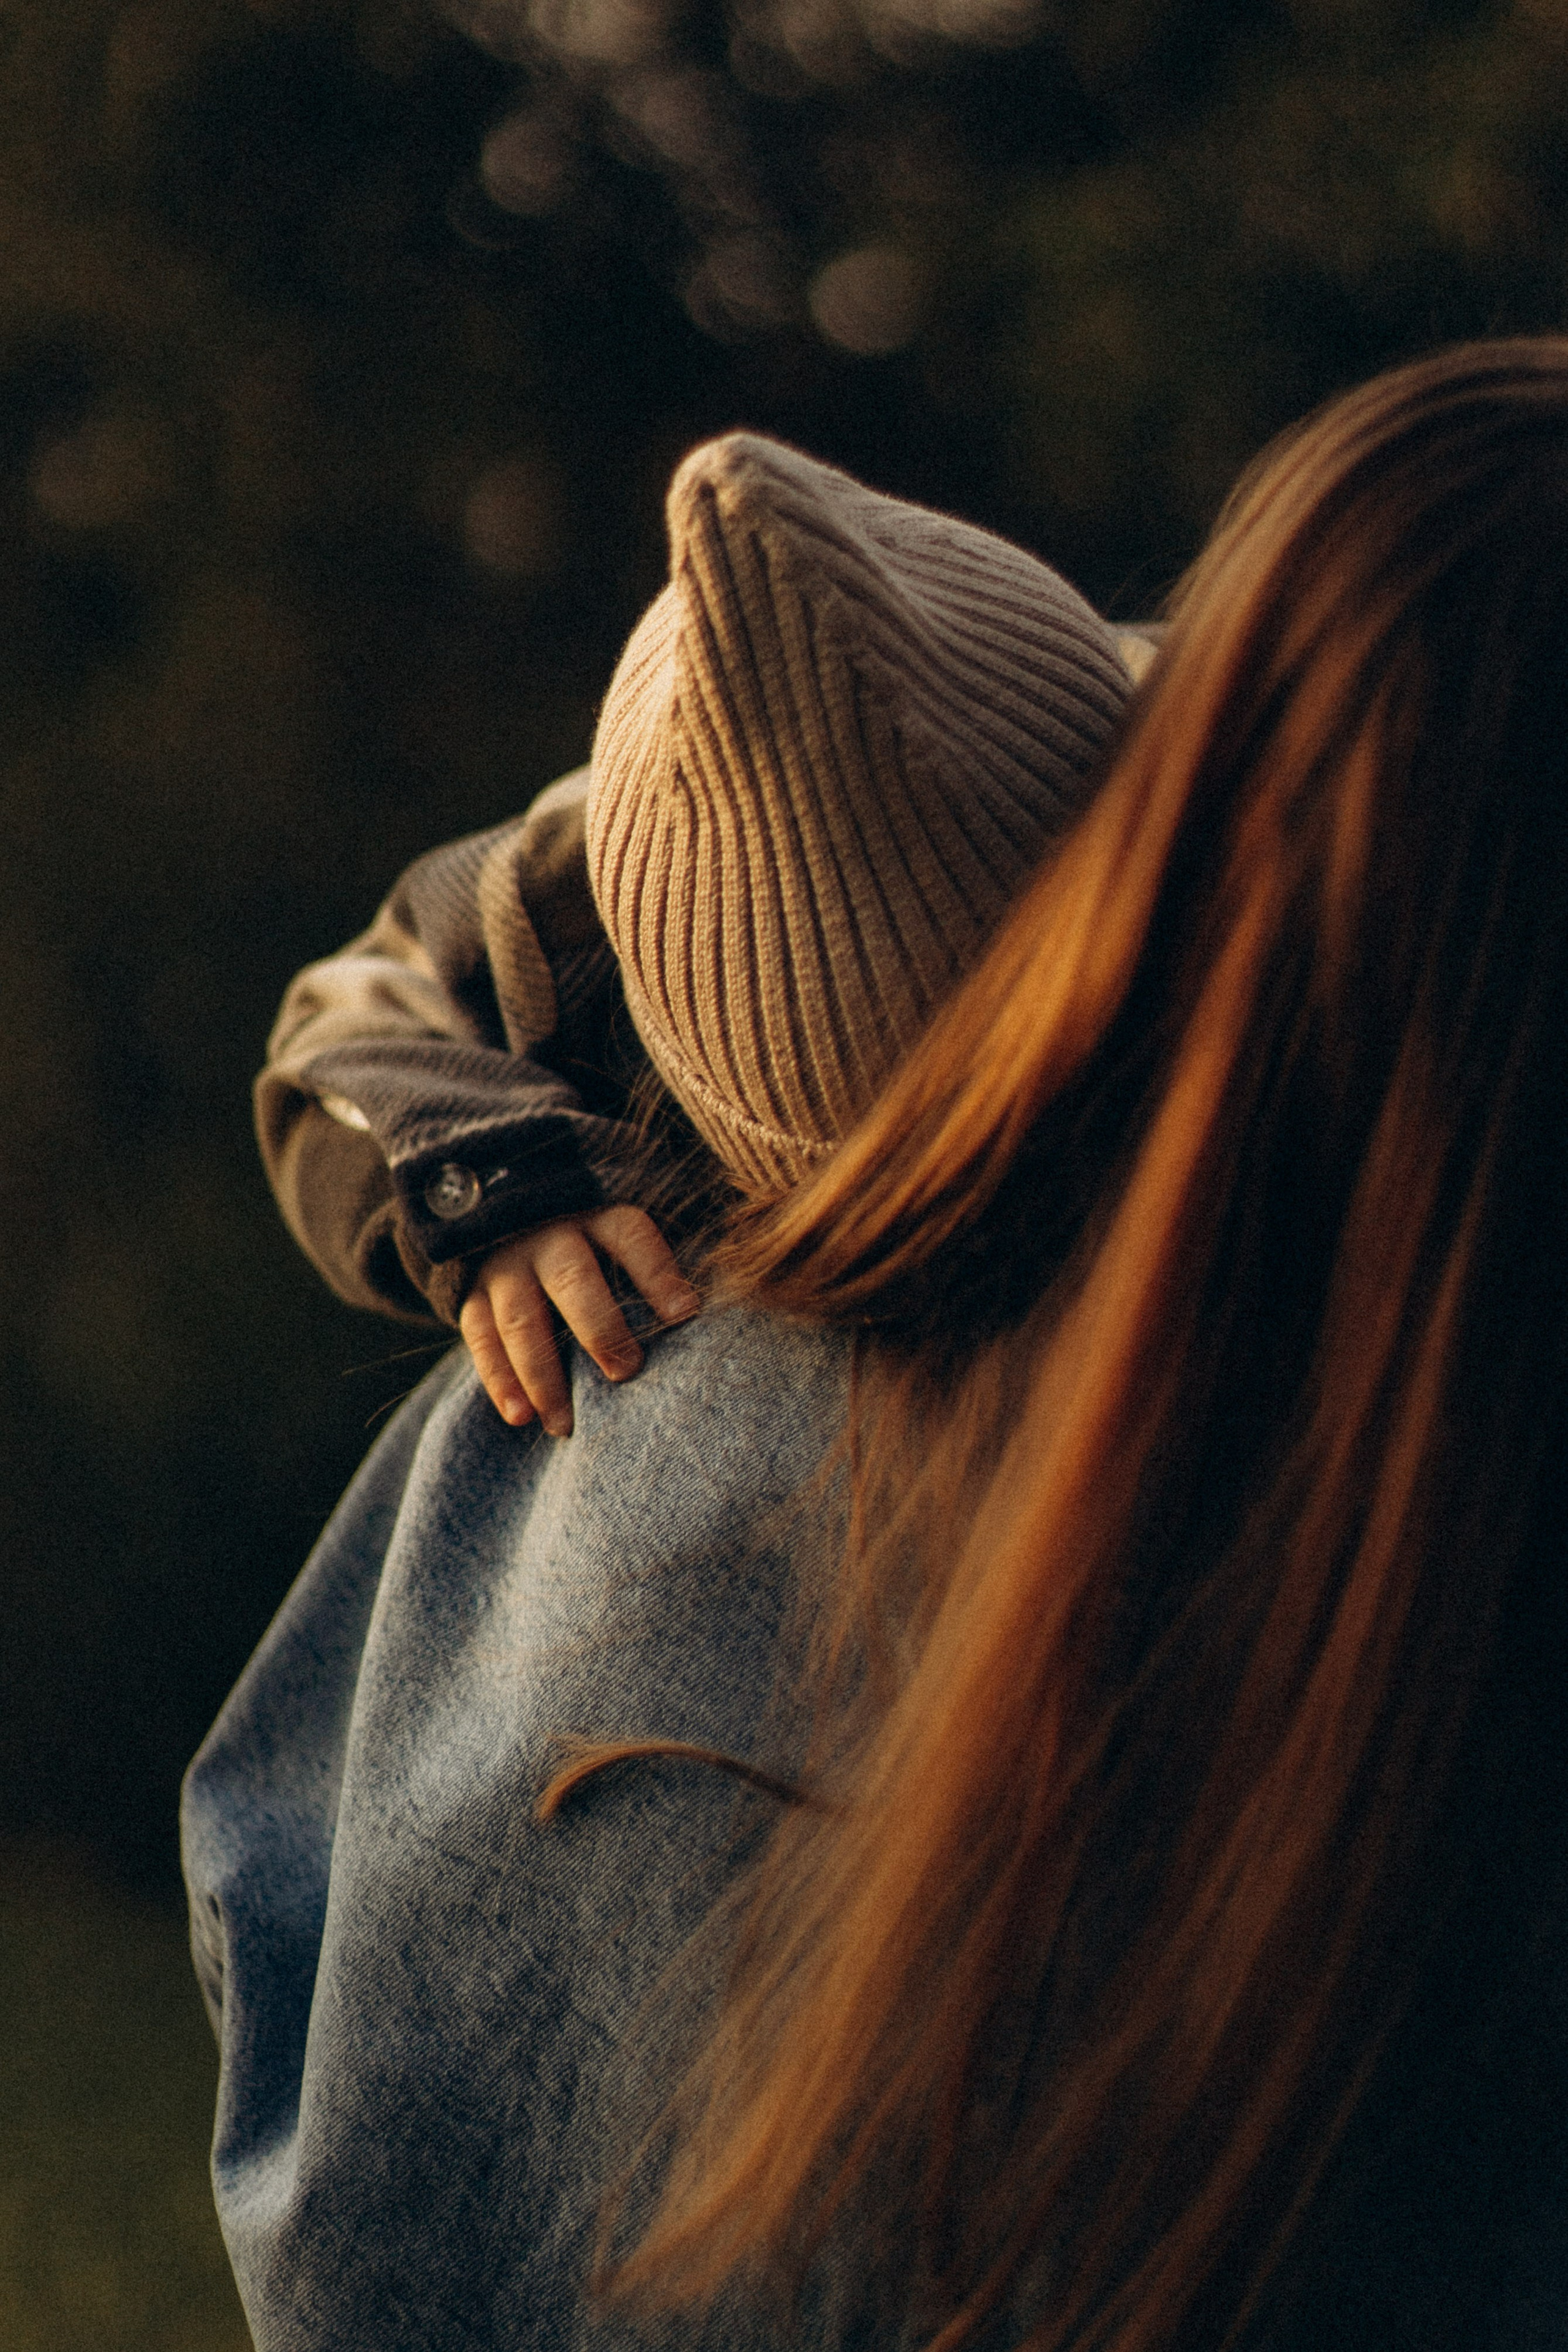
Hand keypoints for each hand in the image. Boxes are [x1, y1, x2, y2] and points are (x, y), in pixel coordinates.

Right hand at [458, 1207, 700, 1436]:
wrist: (520, 1237)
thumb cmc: (601, 1266)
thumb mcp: (627, 1257)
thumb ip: (656, 1285)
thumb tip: (696, 1326)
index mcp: (602, 1225)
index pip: (631, 1237)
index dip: (657, 1273)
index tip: (686, 1315)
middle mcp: (553, 1240)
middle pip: (572, 1278)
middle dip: (599, 1327)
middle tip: (625, 1372)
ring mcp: (509, 1268)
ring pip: (522, 1318)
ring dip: (543, 1375)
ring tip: (564, 1424)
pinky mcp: (474, 1297)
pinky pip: (482, 1338)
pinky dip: (500, 1381)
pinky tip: (521, 1416)